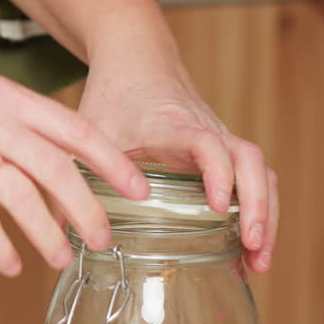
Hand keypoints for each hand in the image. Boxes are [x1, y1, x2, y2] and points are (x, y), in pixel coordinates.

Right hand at [0, 58, 147, 276]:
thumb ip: (15, 124)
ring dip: (47, 233)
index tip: (139, 190)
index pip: (75, 131)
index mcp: (8, 100)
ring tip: (60, 259)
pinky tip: (11, 264)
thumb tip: (53, 161)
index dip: (112, 162)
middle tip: (104, 239)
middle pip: (56, 169)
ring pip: (20, 196)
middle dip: (88, 208)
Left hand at [78, 53, 277, 272]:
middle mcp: (206, 128)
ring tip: (258, 263)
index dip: (217, 173)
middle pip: (250, 161)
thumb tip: (58, 234)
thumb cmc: (111, 96)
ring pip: (258, 172)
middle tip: (252, 249)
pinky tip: (248, 249)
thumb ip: (73, 177)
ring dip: (265, 216)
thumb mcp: (86, 133)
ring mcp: (220, 138)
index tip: (217, 207)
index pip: (208, 143)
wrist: (137, 60)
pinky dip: (258, 210)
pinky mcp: (223, 150)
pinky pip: (252, 178)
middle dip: (258, 206)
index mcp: (171, 124)